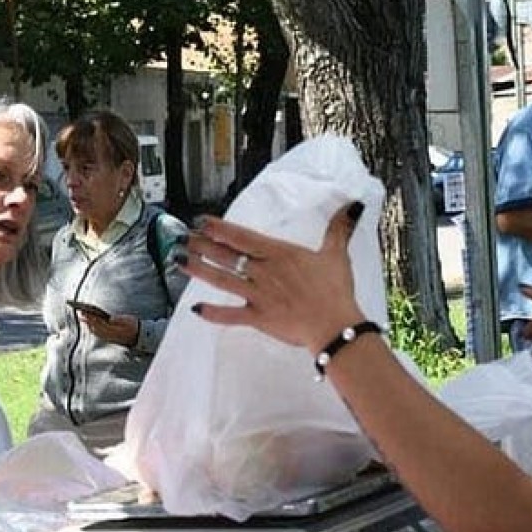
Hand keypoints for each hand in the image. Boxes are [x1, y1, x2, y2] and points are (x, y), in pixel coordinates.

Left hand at [83, 311, 139, 346]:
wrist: (139, 336)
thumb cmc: (134, 326)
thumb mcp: (129, 320)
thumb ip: (120, 320)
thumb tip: (110, 319)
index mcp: (114, 330)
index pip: (101, 323)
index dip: (93, 317)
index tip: (86, 312)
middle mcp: (110, 335)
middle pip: (96, 327)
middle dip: (88, 320)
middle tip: (81, 312)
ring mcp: (108, 338)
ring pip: (95, 332)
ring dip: (88, 325)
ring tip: (82, 317)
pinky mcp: (108, 339)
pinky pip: (97, 334)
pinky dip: (92, 329)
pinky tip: (89, 325)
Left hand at [182, 201, 366, 353]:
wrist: (335, 326)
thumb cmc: (336, 291)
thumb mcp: (337, 254)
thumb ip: (339, 228)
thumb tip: (352, 205)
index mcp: (279, 254)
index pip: (242, 237)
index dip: (220, 229)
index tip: (201, 222)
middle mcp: (264, 272)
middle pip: (227, 255)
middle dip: (201, 245)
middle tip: (182, 238)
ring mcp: (259, 295)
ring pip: (223, 280)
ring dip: (199, 270)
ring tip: (179, 261)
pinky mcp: (259, 318)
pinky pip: (231, 315)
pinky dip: (213, 313)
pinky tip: (196, 309)